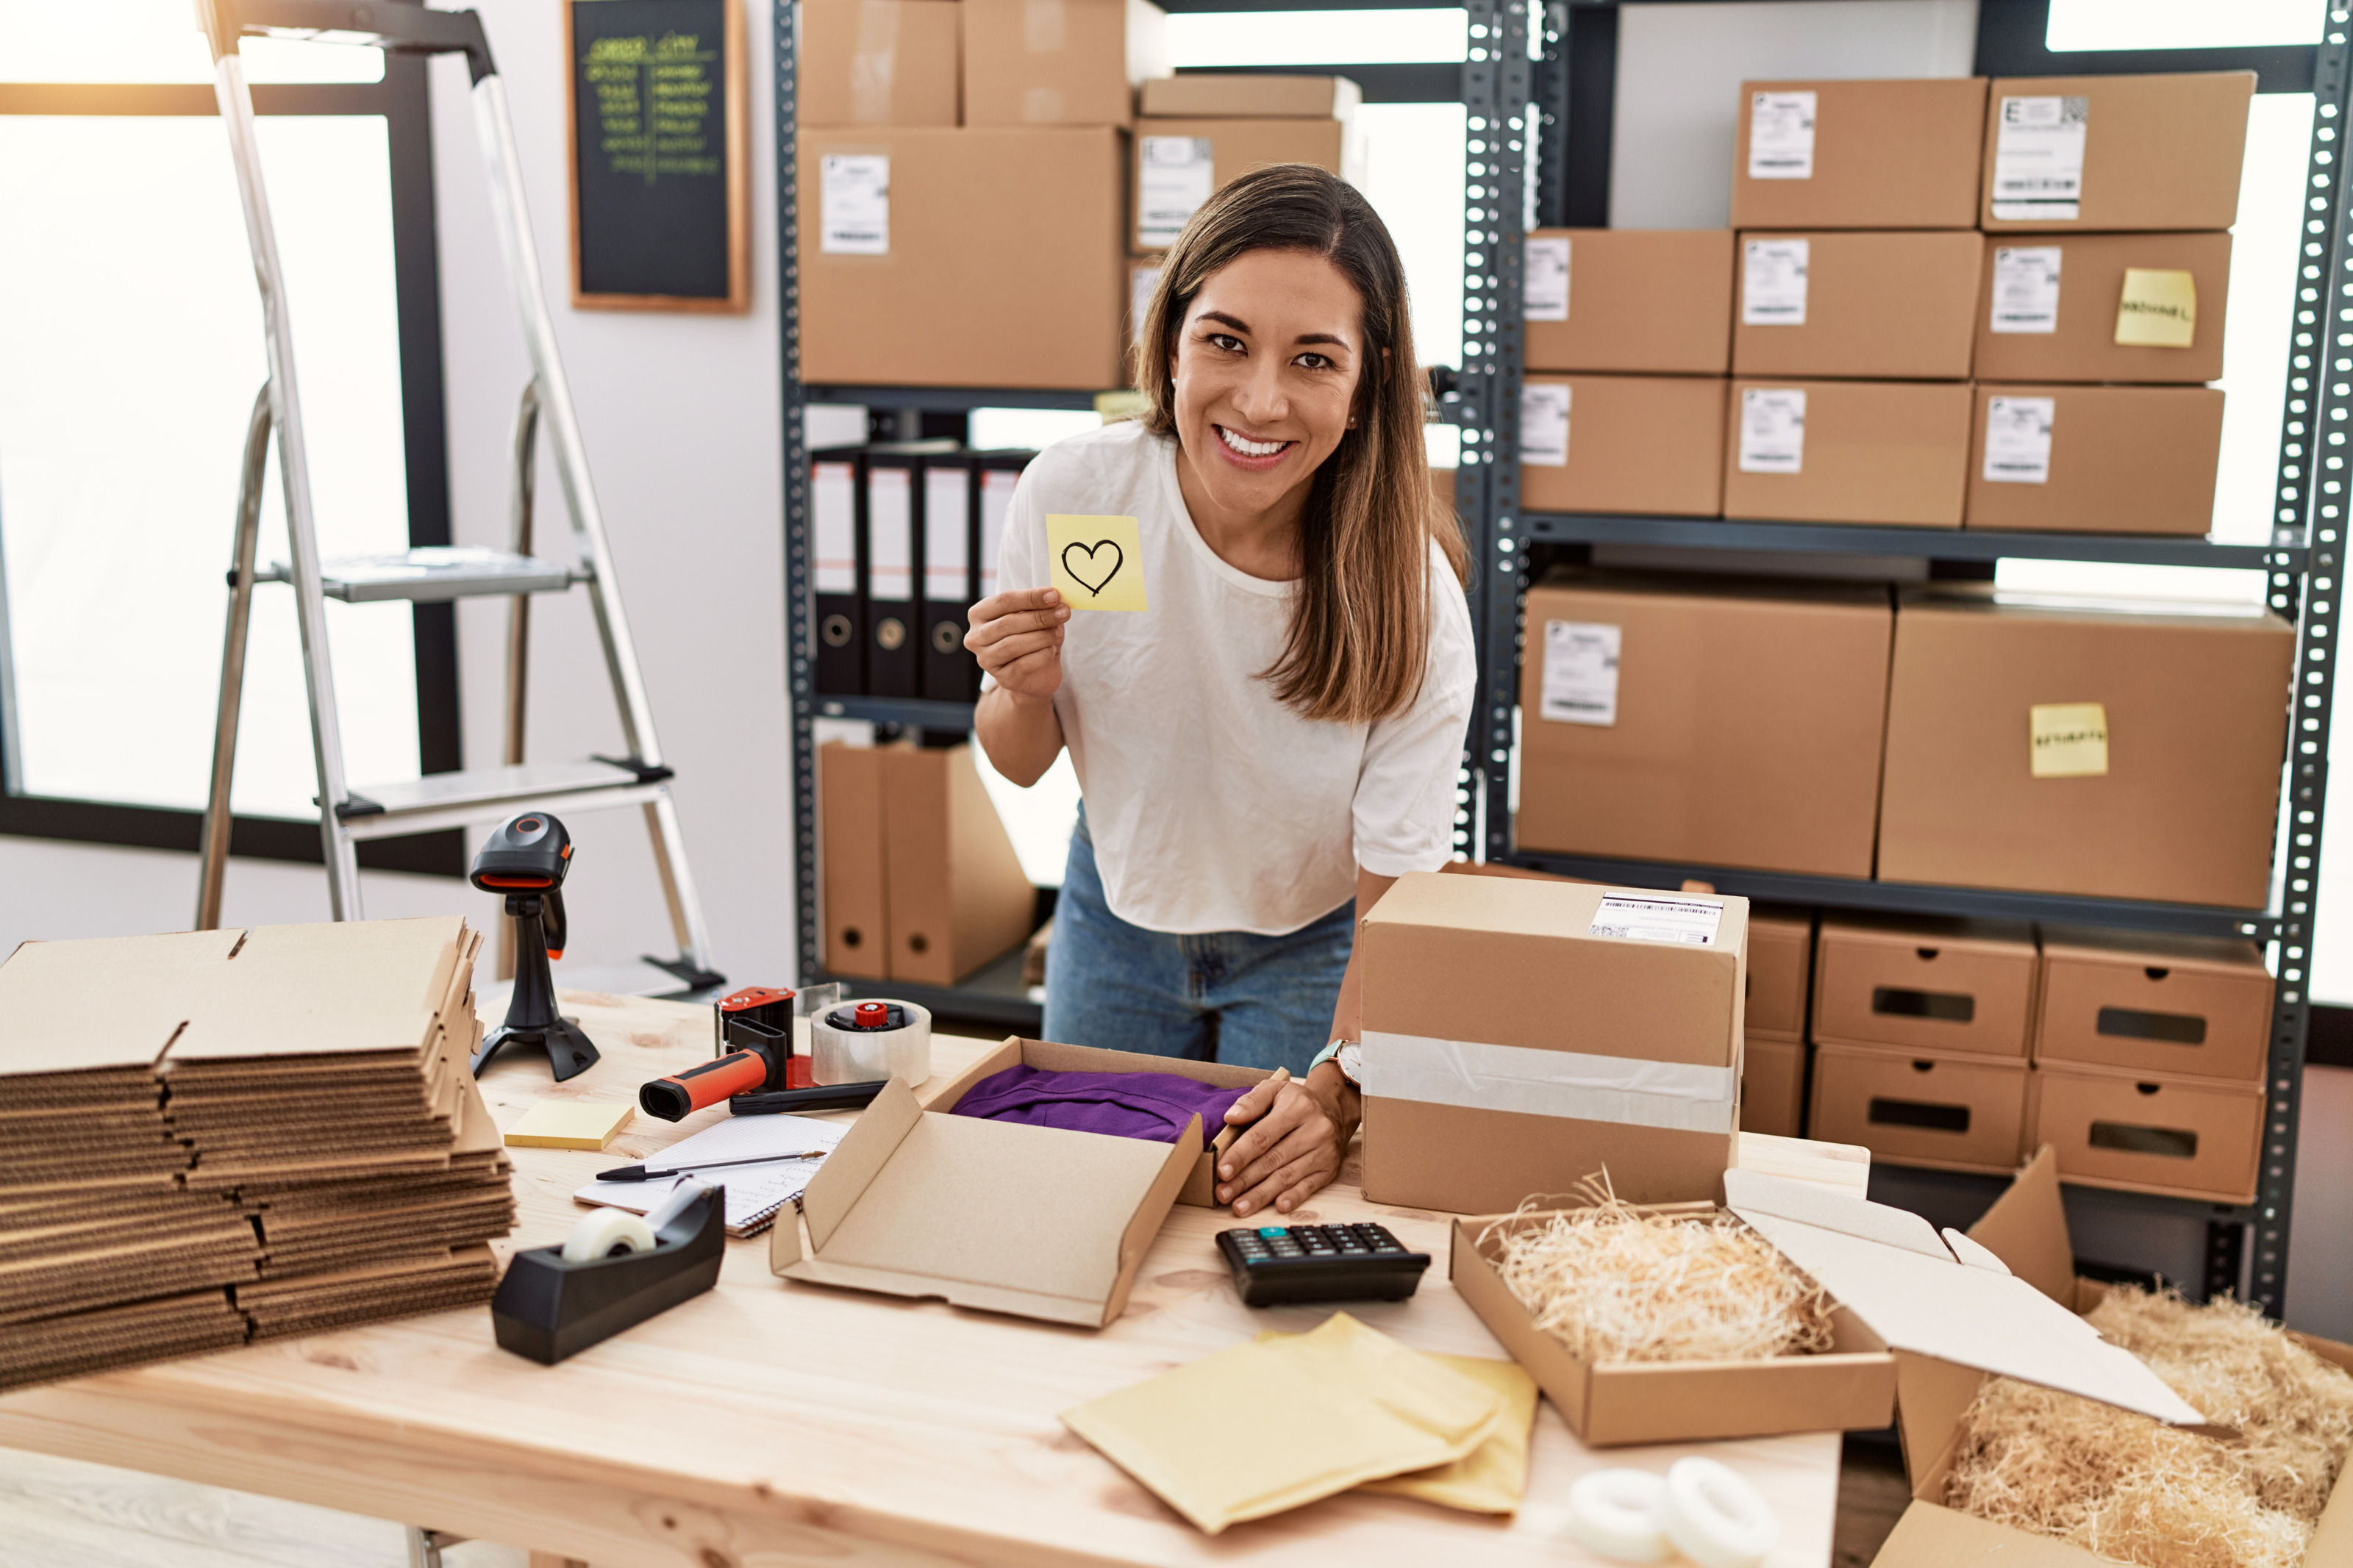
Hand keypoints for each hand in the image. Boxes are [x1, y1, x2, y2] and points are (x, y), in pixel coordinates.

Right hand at [965, 587, 1069, 702]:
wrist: (1037, 675)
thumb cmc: (1033, 640)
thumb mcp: (1037, 618)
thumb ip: (1042, 608)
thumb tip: (1056, 601)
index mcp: (980, 614)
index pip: (1004, 601)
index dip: (1030, 597)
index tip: (1054, 595)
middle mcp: (976, 637)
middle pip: (1007, 623)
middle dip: (1039, 617)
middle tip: (1063, 613)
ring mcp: (986, 660)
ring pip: (1012, 644)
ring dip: (1041, 636)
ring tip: (1057, 633)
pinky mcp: (1002, 678)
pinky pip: (1023, 665)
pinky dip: (1042, 655)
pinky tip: (1052, 650)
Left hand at [1215, 1065, 1356, 1217]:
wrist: (1336, 1109)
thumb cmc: (1298, 1102)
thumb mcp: (1275, 1089)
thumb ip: (1251, 1101)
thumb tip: (1231, 1117)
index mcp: (1297, 1109)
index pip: (1263, 1136)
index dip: (1241, 1155)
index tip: (1222, 1171)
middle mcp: (1314, 1131)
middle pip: (1273, 1160)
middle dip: (1245, 1180)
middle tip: (1223, 1194)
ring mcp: (1323, 1152)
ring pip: (1287, 1177)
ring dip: (1261, 1195)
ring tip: (1240, 1207)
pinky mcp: (1329, 1169)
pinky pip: (1309, 1187)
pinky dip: (1293, 1198)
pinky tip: (1278, 1206)